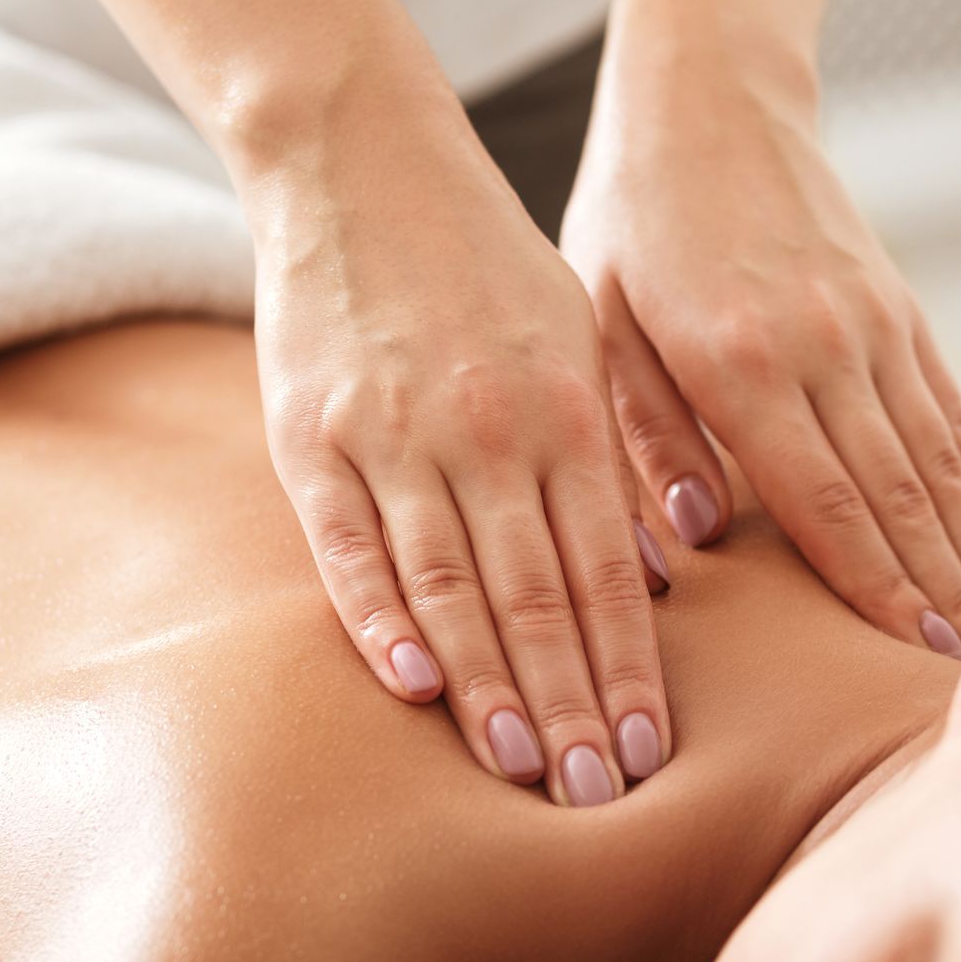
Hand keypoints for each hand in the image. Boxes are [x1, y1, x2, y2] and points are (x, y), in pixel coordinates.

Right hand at [247, 113, 671, 804]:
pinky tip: (412, 685)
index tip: (650, 753)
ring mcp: (395, 434)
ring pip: (452, 582)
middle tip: (595, 797)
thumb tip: (651, 578)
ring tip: (519, 768)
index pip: (607, 571)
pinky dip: (379, 616)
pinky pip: (348, 543)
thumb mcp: (576, 343)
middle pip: (538, 595)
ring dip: (488, 685)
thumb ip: (607, 460)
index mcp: (568, 413)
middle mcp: (490, 431)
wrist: (361, 164)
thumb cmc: (487, 269)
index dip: (628, 668)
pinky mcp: (310, 434)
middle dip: (571, 704)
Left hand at [562, 53, 960, 657]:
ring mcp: (873, 326)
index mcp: (741, 361)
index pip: (825, 500)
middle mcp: (826, 347)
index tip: (916, 656)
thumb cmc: (633, 223)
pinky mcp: (898, 309)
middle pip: (897, 493)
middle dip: (938, 590)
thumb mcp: (600, 320)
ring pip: (936, 458)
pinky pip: (949, 410)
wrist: (710, 105)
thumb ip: (645, 429)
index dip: (877, 586)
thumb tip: (692, 533)